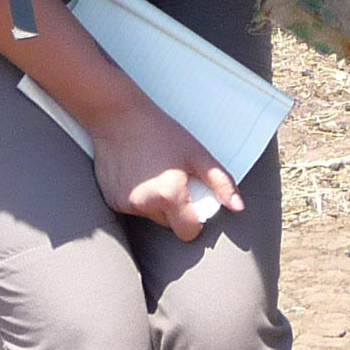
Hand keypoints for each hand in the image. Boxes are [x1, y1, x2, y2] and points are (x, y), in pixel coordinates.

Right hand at [89, 98, 239, 240]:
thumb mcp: (197, 154)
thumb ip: (221, 183)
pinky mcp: (111, 200)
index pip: (188, 232)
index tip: (195, 202)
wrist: (118, 116)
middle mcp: (143, 204)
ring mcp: (124, 204)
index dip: (196, 220)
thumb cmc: (160, 131)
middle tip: (175, 181)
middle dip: (176, 209)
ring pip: (151, 216)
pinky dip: (140, 197)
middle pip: (170, 225)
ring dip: (157, 203)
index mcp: (168, 195)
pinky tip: (140, 175)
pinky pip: (133, 208)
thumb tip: (238, 206)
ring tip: (156, 174)